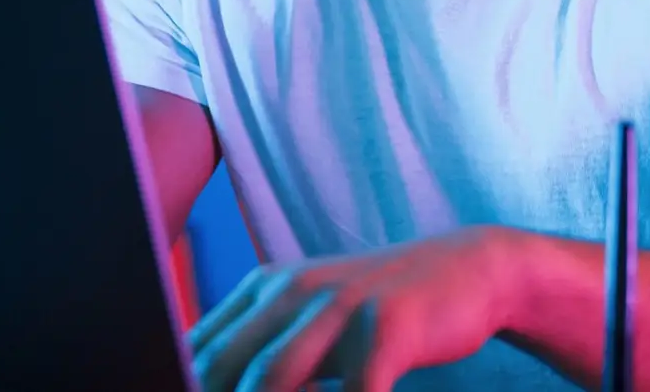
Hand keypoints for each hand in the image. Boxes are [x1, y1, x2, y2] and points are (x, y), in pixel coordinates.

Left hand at [189, 226, 519, 391]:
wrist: (470, 270)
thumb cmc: (378, 313)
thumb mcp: (311, 321)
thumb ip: (261, 352)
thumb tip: (198, 382)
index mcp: (262, 290)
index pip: (195, 351)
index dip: (178, 384)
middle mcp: (290, 292)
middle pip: (221, 369)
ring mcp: (337, 305)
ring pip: (271, 381)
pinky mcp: (384, 325)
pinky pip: (355, 391)